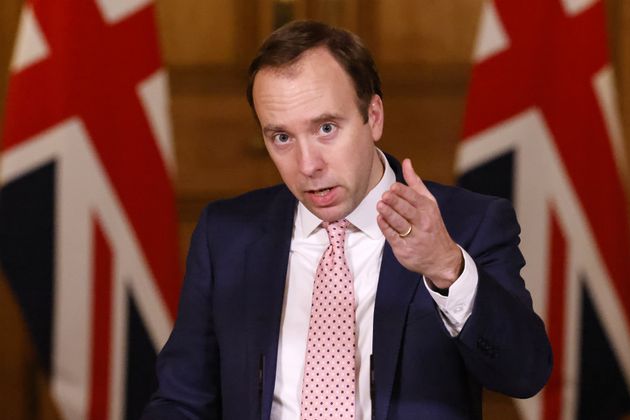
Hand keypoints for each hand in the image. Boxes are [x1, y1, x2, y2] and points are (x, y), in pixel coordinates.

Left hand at [376, 159, 462, 288]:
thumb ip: (415, 183)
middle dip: (394, 201)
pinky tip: (380, 219)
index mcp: (428, 209)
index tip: (392, 187)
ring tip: (380, 205)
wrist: (441, 257)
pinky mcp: (404, 249)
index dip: (402, 192)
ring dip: (388, 213)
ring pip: (399, 222)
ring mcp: (414, 237)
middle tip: (384, 196)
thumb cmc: (431, 225)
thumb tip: (407, 162)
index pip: (414, 197)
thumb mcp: (428, 202)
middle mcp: (423, 222)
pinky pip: (393, 236)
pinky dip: (385, 227)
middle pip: (406, 209)